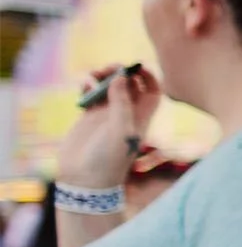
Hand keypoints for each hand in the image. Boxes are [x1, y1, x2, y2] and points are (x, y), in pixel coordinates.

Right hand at [58, 65, 161, 189]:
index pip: (153, 91)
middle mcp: (126, 115)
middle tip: (109, 69)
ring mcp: (107, 116)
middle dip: (120, 72)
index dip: (148, 75)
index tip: (135, 66)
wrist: (85, 180)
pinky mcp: (88, 119)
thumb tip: (121, 77)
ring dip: (102, 77)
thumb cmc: (109, 159)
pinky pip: (91, 96)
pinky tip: (84, 85)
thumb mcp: (120, 130)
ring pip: (109, 88)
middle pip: (129, 85)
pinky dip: (88, 86)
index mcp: (141, 117)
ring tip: (93, 75)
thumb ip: (122, 103)